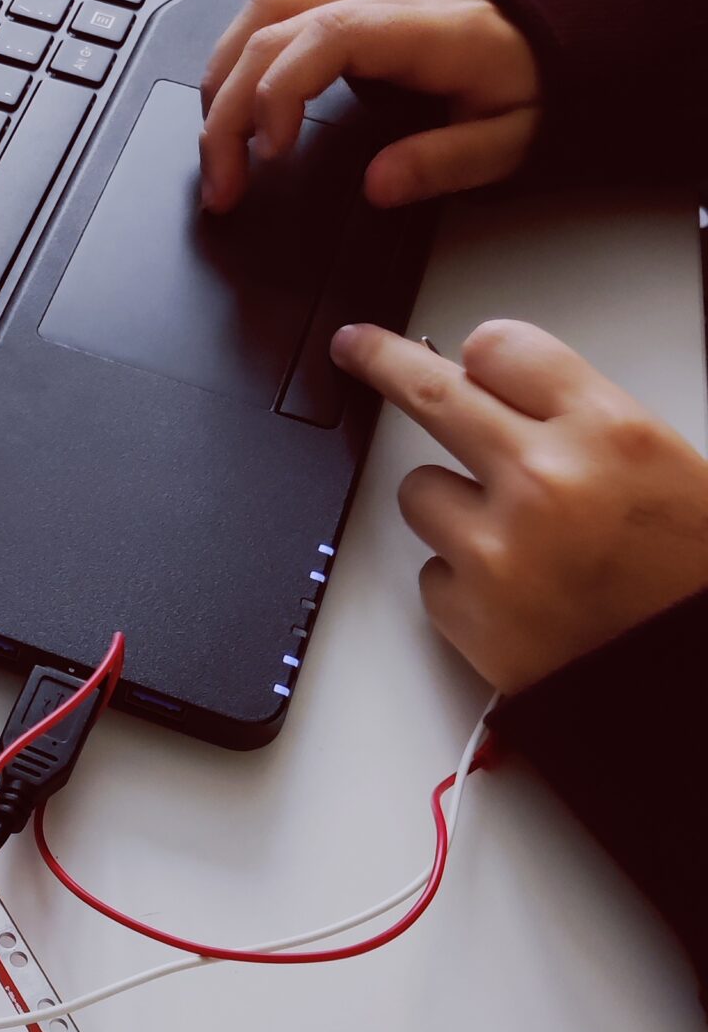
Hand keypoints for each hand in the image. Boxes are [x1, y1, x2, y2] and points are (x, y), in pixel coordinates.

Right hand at [198, 0, 541, 213]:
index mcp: (427, 28)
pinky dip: (254, 17)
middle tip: (224, 184)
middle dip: (229, 109)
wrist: (572, 17)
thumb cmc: (542, 76)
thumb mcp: (515, 136)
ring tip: (219, 135)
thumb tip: (377, 186)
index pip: (325, 36)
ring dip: (227, 69)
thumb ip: (445, 161)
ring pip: (266, 2)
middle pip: (273, 28)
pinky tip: (246, 58)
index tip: (270, 152)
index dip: (280, 90)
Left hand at [332, 318, 707, 693]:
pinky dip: (462, 580)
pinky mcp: (467, 612)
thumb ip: (579, 422)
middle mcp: (546, 480)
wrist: (687, 683)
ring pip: (419, 489)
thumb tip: (498, 391)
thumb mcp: (661, 467)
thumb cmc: (686, 579)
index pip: (501, 348)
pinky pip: (431, 570)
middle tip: (355, 349)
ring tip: (519, 541)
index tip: (452, 354)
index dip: (483, 357)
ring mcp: (498, 548)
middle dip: (383, 362)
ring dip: (451, 506)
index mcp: (610, 433)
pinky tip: (519, 596)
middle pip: (432, 394)